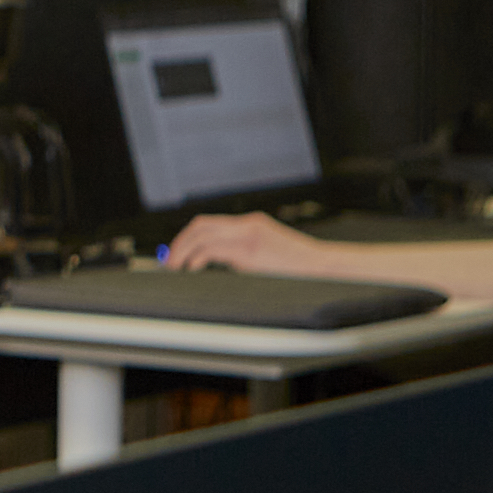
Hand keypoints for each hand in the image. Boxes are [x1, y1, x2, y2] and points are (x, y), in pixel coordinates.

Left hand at [163, 210, 323, 274]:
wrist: (324, 266)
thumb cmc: (297, 266)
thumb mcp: (268, 250)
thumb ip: (242, 250)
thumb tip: (210, 260)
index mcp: (251, 222)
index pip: (209, 223)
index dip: (187, 236)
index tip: (176, 252)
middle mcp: (248, 225)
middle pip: (201, 225)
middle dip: (179, 243)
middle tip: (169, 261)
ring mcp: (249, 237)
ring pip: (202, 236)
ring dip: (183, 252)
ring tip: (175, 268)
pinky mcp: (250, 253)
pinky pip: (213, 250)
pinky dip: (196, 258)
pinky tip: (192, 269)